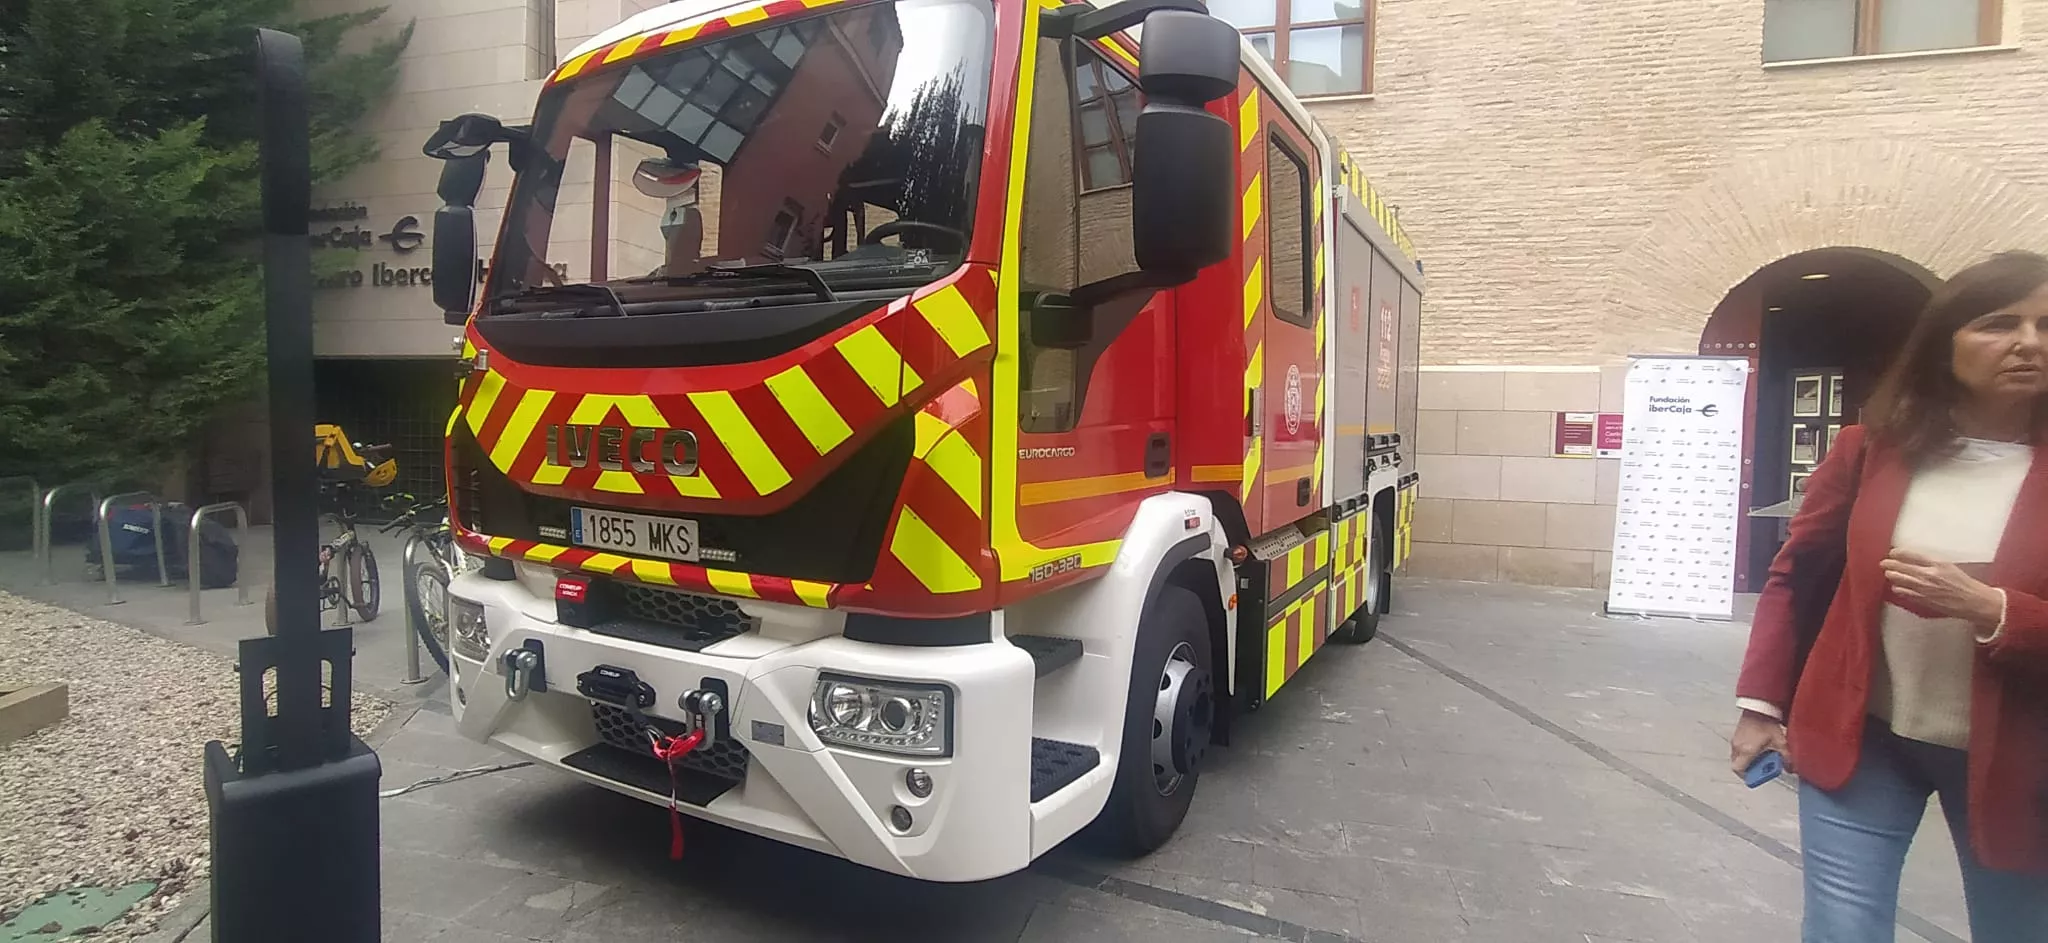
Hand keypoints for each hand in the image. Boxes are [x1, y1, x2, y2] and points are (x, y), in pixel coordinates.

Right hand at [1731, 710, 1790, 779]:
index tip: (1756, 776)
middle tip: (1761, 767)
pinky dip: (1745, 752)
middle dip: (1749, 769)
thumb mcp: (1780, 742)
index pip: (1738, 769)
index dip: (1746, 776)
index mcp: (1747, 751)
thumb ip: (1786, 757)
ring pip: (1737, 757)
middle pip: (1737, 765)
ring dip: (1747, 760)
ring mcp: (1735, 741)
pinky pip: (1737, 749)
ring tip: (1761, 756)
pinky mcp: (1736, 735)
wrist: (1759, 707)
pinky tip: (1757, 747)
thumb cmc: (1767, 724)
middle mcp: (1738, 747)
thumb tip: (1791, 769)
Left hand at [1881, 549, 2004, 625]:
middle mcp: (1930, 575)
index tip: (1893, 552)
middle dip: (1890, 564)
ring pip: (1901, 580)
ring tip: (1888, 573)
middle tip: (1884, 563)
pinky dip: (1899, 589)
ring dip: (1892, 576)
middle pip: (1903, 567)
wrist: (1974, 602)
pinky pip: (1905, 593)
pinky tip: (1896, 587)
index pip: (1913, 555)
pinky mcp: (1924, 600)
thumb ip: (1932, 564)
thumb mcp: (1950, 567)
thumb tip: (1914, 561)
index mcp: (1938, 564)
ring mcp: (1925, 588)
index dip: (1900, 553)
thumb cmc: (1964, 584)